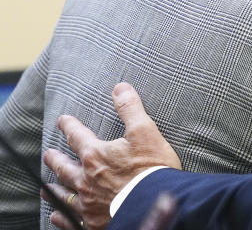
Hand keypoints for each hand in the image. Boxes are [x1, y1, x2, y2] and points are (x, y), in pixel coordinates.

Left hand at [43, 82, 181, 229]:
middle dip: (55, 158)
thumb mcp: (145, 131)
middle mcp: (85, 179)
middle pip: (64, 166)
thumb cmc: (152, 168)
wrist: (153, 204)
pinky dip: (61, 215)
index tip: (63, 120)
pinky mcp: (91, 221)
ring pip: (63, 193)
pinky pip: (69, 219)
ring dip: (54, 187)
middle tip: (48, 154)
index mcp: (96, 155)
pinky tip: (56, 214)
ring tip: (46, 185)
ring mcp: (87, 202)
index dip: (69, 126)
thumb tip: (120, 87)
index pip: (77, 136)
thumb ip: (130, 108)